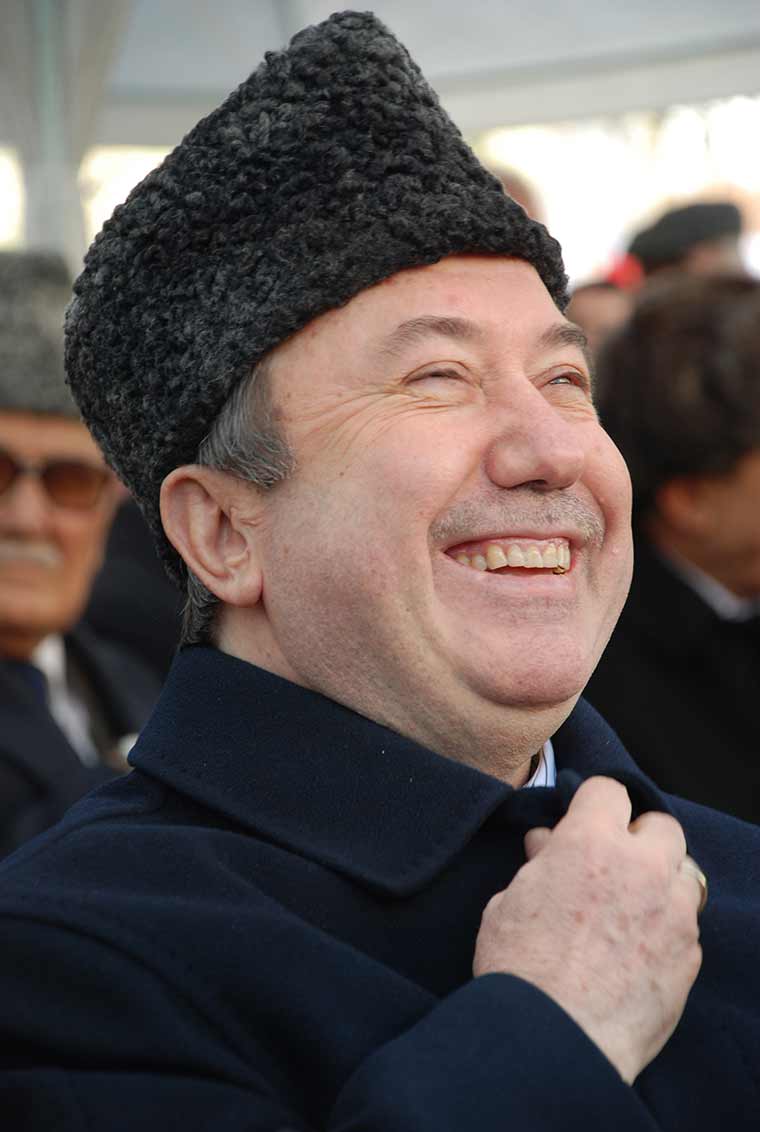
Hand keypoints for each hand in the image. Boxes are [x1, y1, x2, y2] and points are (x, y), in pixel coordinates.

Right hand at [473, 776, 702, 1083]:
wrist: (553, 1039)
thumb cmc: (520, 969)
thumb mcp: (508, 902)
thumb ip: (539, 865)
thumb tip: (547, 845)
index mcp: (590, 843)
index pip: (609, 791)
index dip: (593, 805)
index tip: (583, 821)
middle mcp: (641, 868)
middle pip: (662, 826)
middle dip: (640, 838)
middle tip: (612, 864)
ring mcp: (672, 912)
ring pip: (684, 873)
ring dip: (660, 881)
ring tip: (630, 907)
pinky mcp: (689, 955)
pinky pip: (686, 925)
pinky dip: (667, 928)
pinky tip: (637, 950)